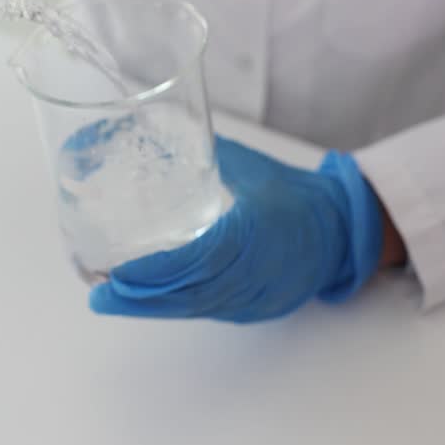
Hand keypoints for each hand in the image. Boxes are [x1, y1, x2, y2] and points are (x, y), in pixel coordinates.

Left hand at [89, 137, 385, 322]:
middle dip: (141, 297)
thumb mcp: (250, 168)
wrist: (346, 232)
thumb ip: (203, 154)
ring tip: (109, 298)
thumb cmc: (297, 194)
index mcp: (258, 232)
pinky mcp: (254, 309)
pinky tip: (143, 303)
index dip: (158, 269)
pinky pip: (208, 311)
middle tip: (98, 294)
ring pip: (196, 307)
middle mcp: (256, 272)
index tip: (120, 271)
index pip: (202, 257)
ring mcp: (257, 296)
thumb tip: (153, 133)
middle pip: (191, 293)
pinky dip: (173, 308)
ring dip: (150, 306)